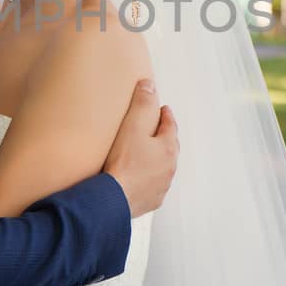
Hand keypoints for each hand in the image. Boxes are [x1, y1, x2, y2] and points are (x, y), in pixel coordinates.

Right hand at [102, 79, 178, 217]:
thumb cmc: (123, 163)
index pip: (171, 126)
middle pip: (170, 148)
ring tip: (147, 154)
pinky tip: (139, 179)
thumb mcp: (132, 126)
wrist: (114, 198)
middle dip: (165, 137)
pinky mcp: (150, 200)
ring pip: (163, 168)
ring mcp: (161, 186)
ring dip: (157, 160)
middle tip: (157, 129)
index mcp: (168, 149)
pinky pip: (153, 186)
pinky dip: (149, 179)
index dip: (166, 116)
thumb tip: (149, 85)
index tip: (163, 109)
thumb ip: (141, 104)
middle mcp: (169, 168)